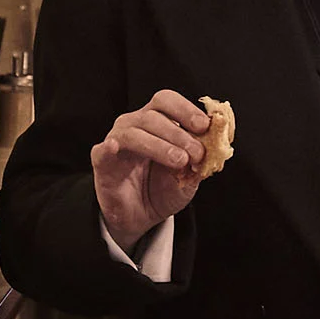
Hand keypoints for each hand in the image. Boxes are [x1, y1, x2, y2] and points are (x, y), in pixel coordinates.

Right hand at [93, 89, 209, 253]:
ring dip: (160, 145)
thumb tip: (217, 144)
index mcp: (156, 121)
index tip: (205, 125)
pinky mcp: (102, 162)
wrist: (141, 217)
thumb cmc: (164, 189)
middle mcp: (134, 124)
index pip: (167, 101)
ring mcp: (116, 140)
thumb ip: (201, 160)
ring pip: (134, 132)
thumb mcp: (189, 175)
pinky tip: (115, 147)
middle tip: (197, 153)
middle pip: (153, 114)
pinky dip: (109, 147)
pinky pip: (103, 150)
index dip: (186, 109)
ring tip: (179, 161)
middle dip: (179, 133)